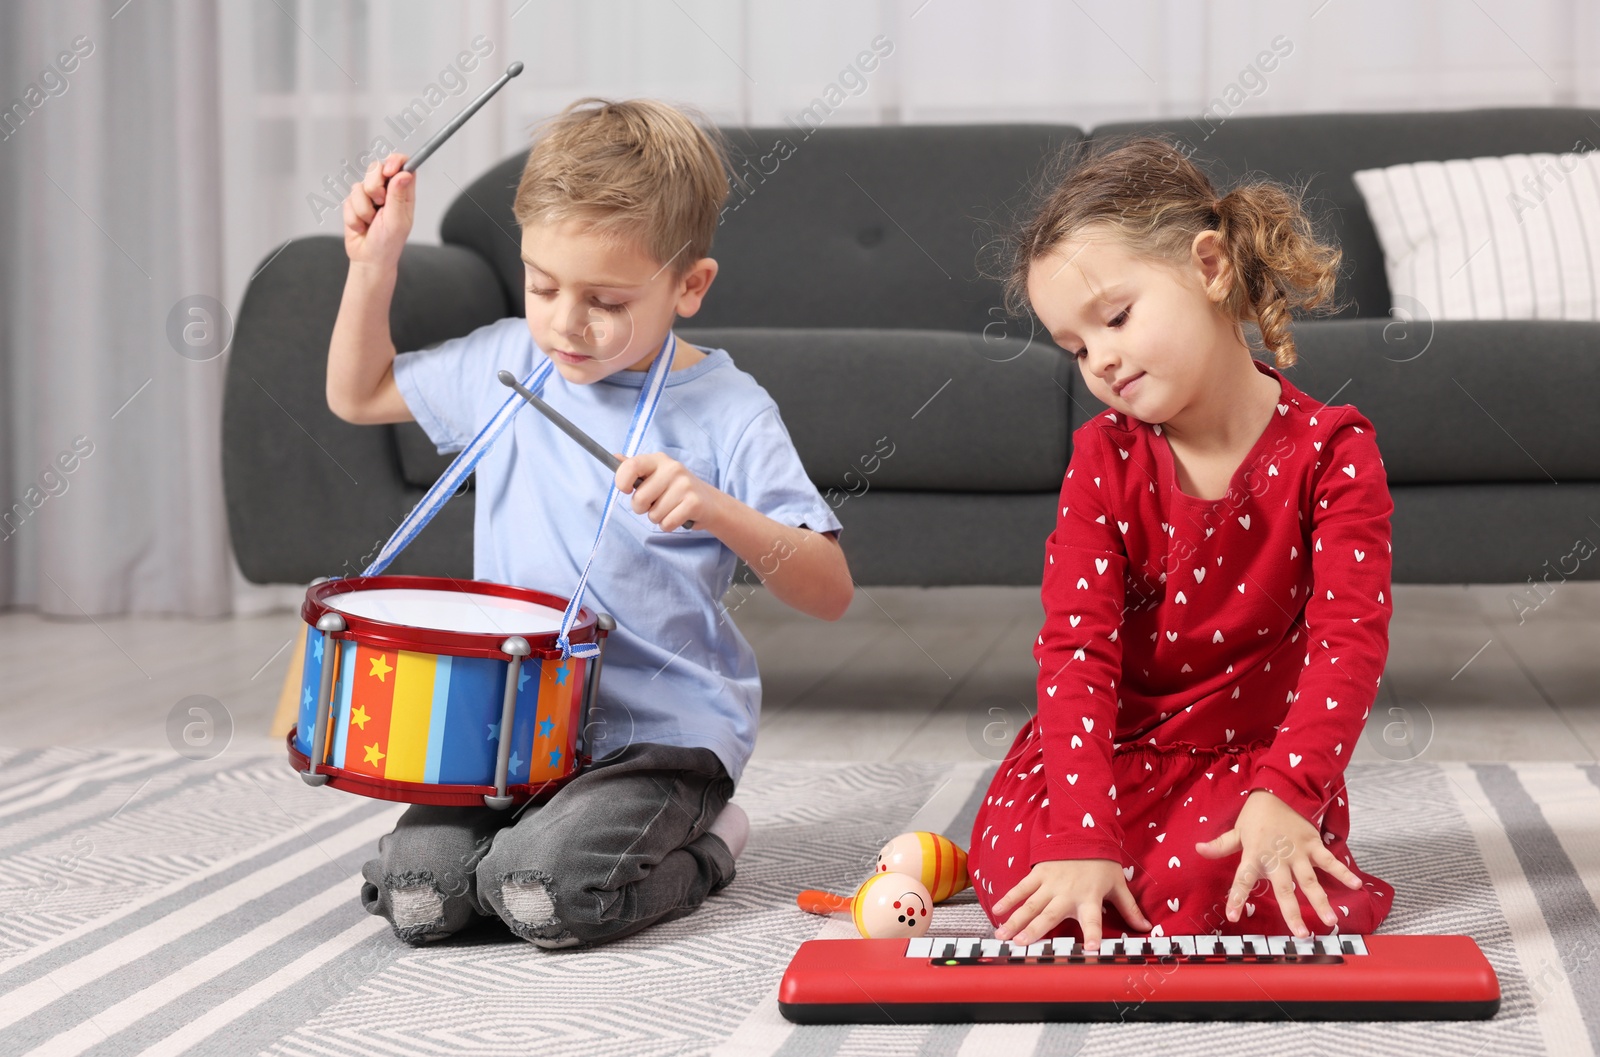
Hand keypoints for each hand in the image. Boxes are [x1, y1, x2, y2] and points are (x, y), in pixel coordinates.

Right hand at [343, 152, 413, 268]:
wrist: (368, 259)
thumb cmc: (388, 244)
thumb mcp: (397, 221)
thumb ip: (398, 196)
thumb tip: (405, 174)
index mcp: (403, 193)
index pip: (403, 165)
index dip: (394, 161)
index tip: (388, 171)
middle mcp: (387, 191)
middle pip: (376, 168)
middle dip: (374, 188)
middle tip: (380, 205)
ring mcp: (369, 196)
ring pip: (359, 186)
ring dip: (364, 209)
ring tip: (371, 222)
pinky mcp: (353, 204)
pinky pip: (348, 200)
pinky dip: (354, 216)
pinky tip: (361, 227)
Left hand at [615, 452, 721, 532]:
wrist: (709, 502)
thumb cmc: (675, 489)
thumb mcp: (656, 474)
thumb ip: (635, 467)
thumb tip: (614, 457)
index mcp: (659, 460)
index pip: (632, 466)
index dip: (621, 480)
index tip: (624, 490)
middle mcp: (673, 469)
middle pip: (639, 498)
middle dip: (642, 508)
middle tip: (654, 503)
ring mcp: (685, 485)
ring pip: (653, 514)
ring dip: (658, 518)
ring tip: (670, 509)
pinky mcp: (693, 503)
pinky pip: (667, 524)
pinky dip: (668, 526)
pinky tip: (678, 517)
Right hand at [991, 858, 1150, 947]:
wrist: (1086, 833)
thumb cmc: (1103, 864)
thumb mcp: (1119, 886)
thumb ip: (1130, 909)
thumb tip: (1146, 928)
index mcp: (1090, 898)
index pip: (1093, 920)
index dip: (1093, 934)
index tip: (1091, 949)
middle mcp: (1067, 893)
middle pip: (1049, 915)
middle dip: (1034, 930)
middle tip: (1020, 944)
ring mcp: (1050, 883)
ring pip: (1031, 904)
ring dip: (1016, 920)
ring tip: (1003, 935)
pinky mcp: (1039, 874)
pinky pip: (1022, 888)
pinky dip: (1009, 898)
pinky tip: (997, 911)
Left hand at [1194, 789, 1363, 936]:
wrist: (1278, 790)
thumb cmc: (1255, 816)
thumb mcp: (1236, 831)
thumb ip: (1220, 845)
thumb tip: (1198, 849)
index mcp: (1254, 855)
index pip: (1242, 880)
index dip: (1236, 898)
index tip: (1233, 917)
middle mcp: (1276, 857)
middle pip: (1284, 888)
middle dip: (1292, 912)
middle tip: (1300, 934)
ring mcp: (1297, 851)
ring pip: (1310, 880)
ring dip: (1321, 900)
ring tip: (1331, 921)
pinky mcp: (1313, 844)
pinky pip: (1329, 860)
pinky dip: (1343, 872)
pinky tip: (1356, 886)